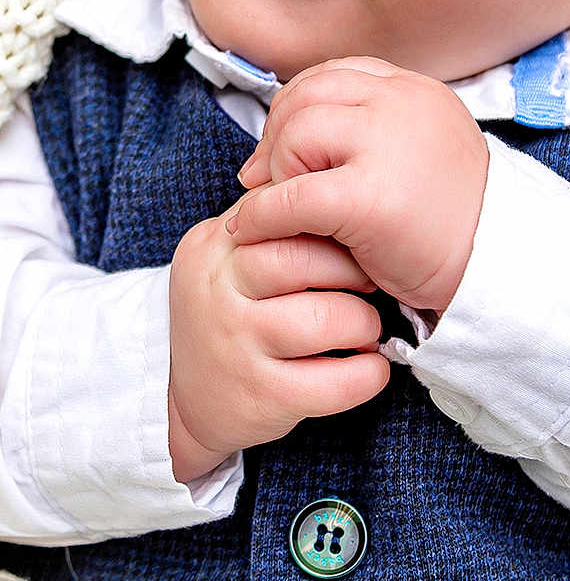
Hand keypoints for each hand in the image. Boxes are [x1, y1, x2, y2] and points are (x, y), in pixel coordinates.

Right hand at [168, 201, 388, 482]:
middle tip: (370, 283)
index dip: (332, 223)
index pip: (283, 212)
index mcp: (215, 246)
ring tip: (367, 329)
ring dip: (366, 323)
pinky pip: (336, 383)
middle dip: (355, 271)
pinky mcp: (260, 397)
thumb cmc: (233, 313)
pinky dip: (368, 374)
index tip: (354, 237)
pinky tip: (370, 367)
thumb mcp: (233, 255)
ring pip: (327, 320)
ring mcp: (236, 346)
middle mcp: (218, 292)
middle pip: (305, 261)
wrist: (187, 401)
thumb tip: (331, 179)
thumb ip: (271, 218)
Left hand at [229, 57, 489, 314]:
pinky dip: (263, 215)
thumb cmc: (454, 222)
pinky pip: (290, 196)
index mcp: (418, 91)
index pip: (337, 73)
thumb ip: (371, 133)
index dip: (300, 106)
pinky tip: (257, 232)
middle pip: (307, 95)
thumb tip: (278, 145)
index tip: (289, 148)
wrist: (498, 270)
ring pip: (296, 134)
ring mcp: (387, 147)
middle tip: (270, 180)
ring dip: (276, 172)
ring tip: (284, 206)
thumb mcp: (421, 154)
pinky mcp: (368, 199)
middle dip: (278, 137)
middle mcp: (404, 105)